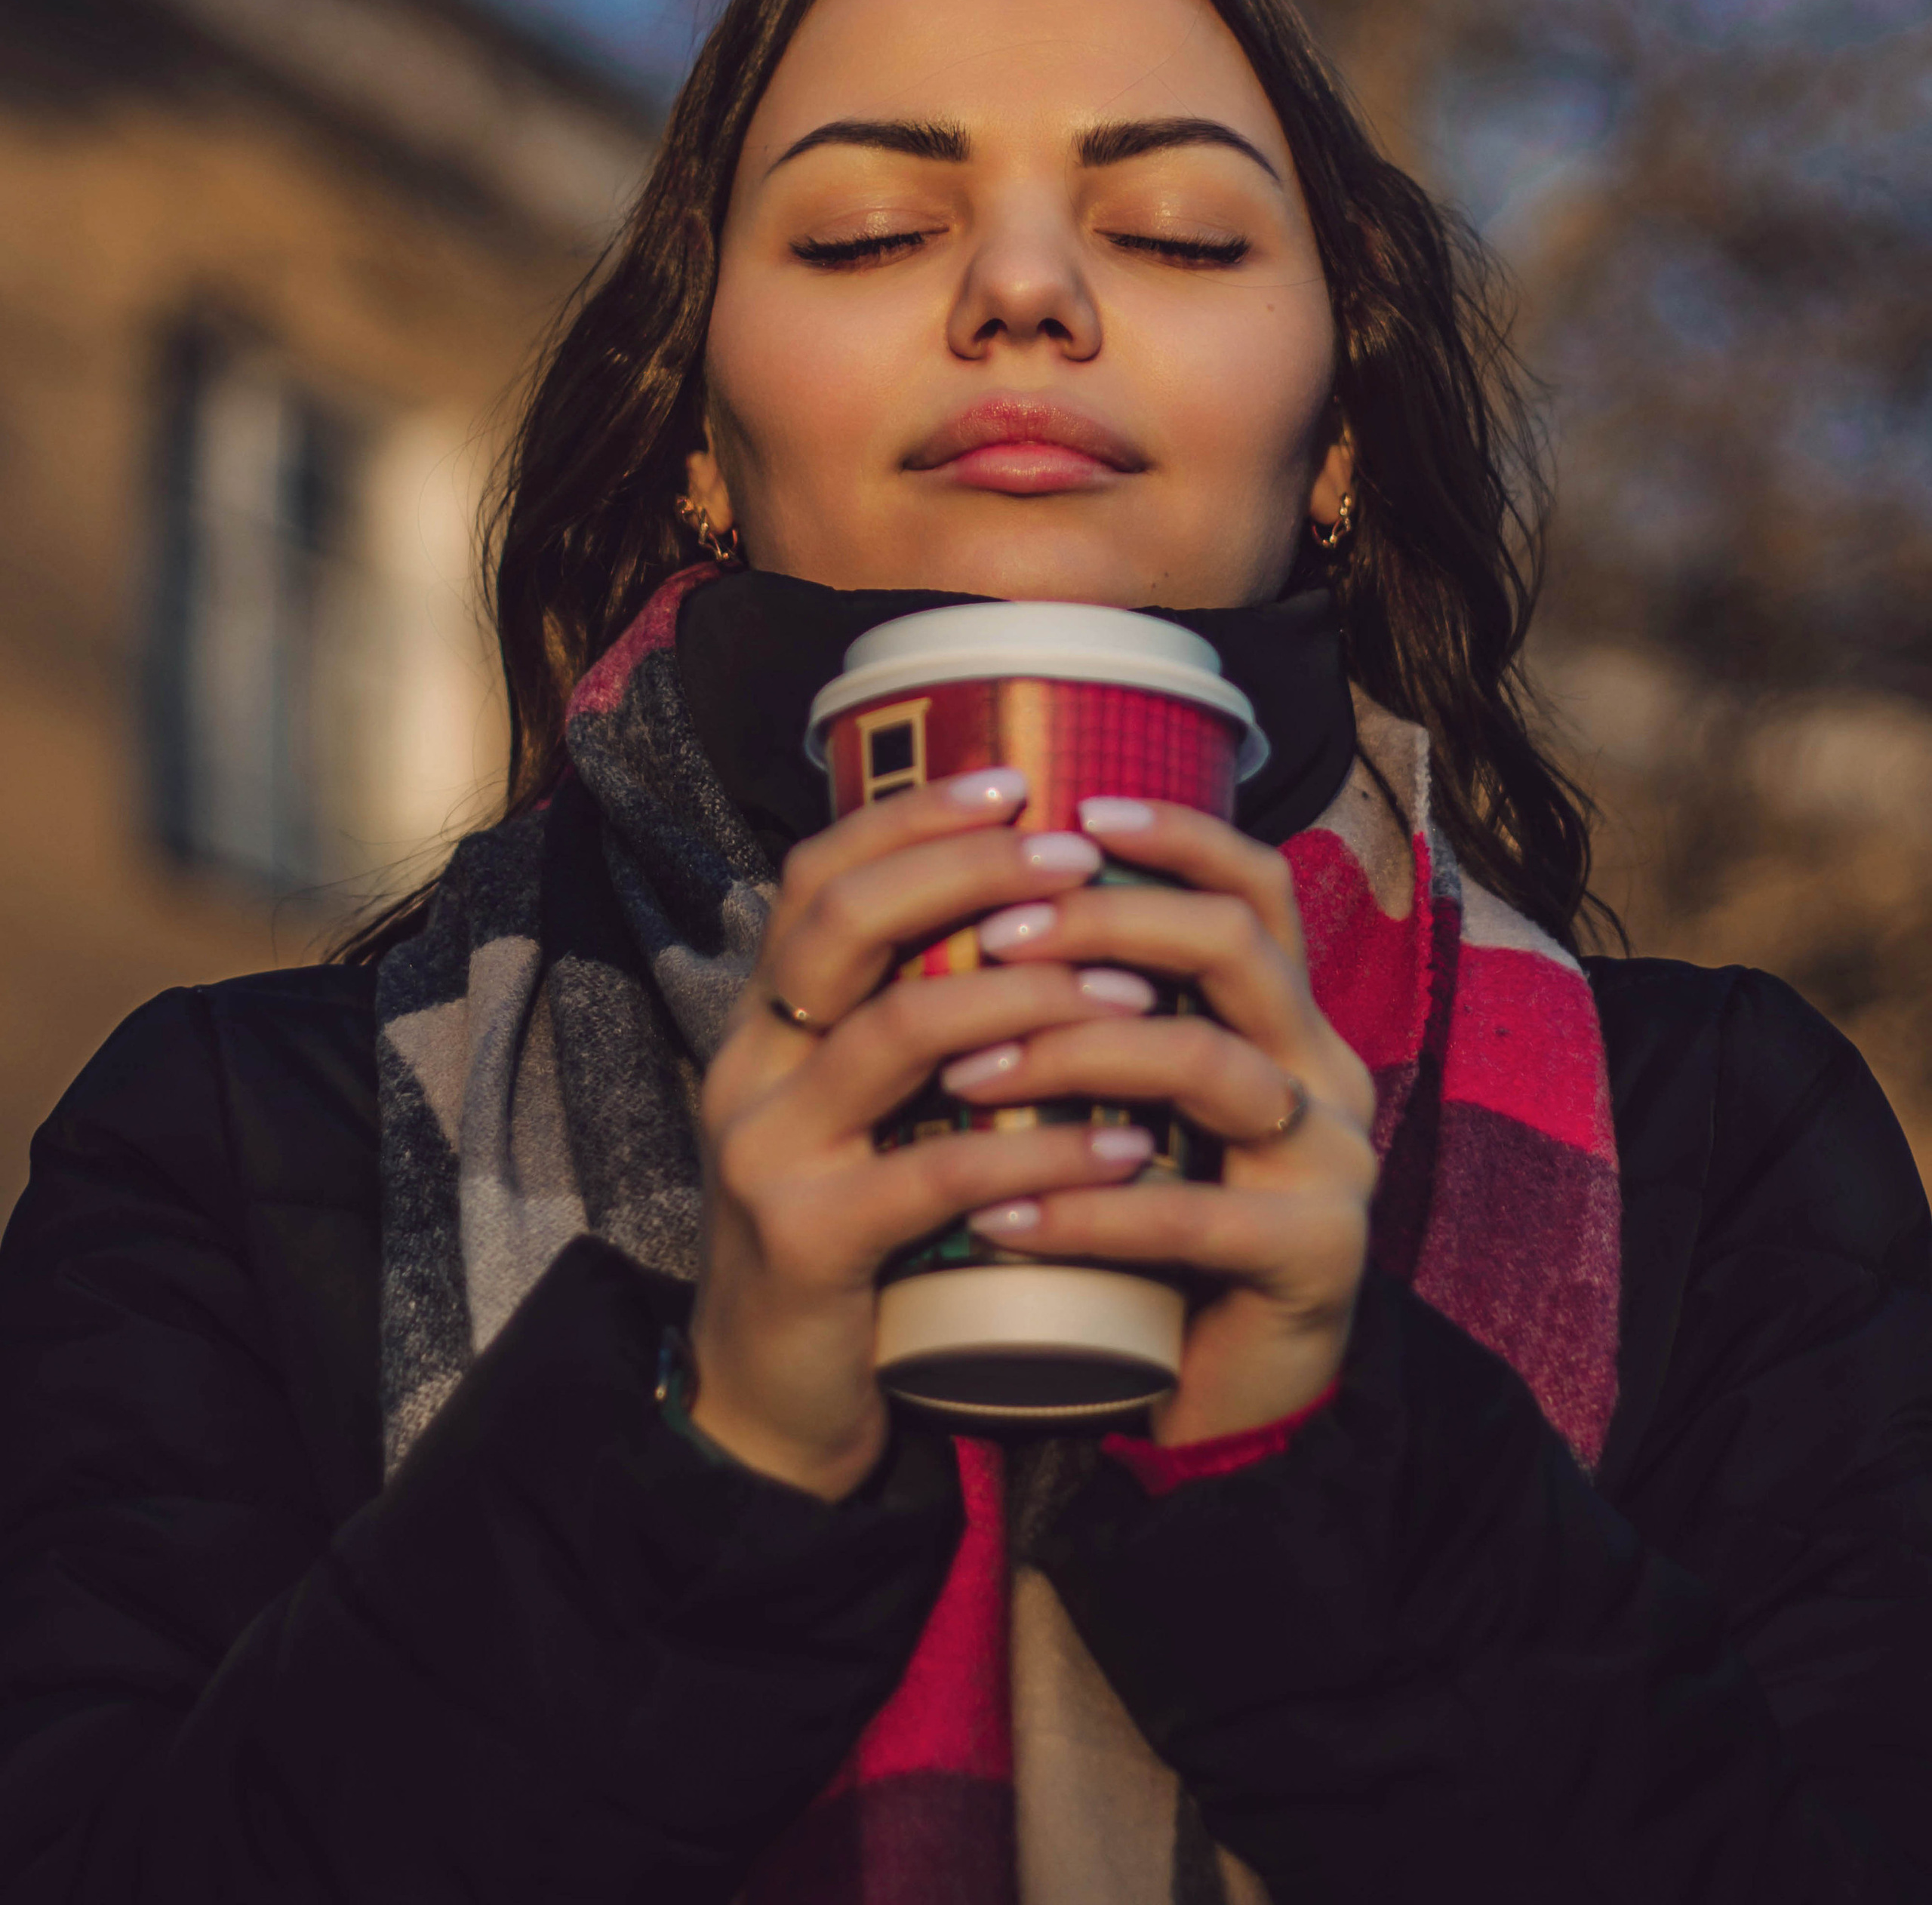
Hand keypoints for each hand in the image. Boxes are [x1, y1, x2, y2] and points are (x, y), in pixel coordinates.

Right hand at [687, 769, 1161, 1498]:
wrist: (774, 1408)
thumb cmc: (853, 1241)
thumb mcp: (865, 1113)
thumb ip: (914, 1021)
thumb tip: (1038, 911)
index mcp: (765, 1020)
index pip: (819, 876)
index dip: (912, 817)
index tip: (1020, 781)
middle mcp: (749, 1065)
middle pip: (848, 922)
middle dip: (971, 874)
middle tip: (1081, 860)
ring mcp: (767, 1153)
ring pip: (899, 1032)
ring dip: (1028, 999)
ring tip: (1134, 992)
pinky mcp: (809, 1244)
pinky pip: (938, 1173)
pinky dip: (1042, 1150)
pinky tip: (1126, 1145)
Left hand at [961, 796, 1378, 1445]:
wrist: (1225, 1404)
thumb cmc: (1151, 1237)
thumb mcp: (1130, 1109)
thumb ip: (1097, 1021)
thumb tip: (971, 908)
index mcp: (1284, 1018)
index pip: (1255, 884)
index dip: (1176, 834)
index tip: (1073, 806)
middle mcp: (1322, 1069)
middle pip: (1234, 945)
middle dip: (1103, 924)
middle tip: (987, 937)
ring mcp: (1331, 1162)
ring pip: (1209, 1063)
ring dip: (1074, 1055)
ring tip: (961, 1071)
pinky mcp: (1318, 1257)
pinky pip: (1194, 1215)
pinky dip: (1087, 1207)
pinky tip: (999, 1216)